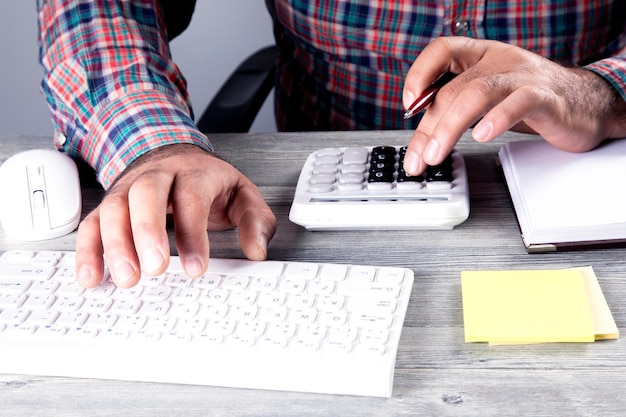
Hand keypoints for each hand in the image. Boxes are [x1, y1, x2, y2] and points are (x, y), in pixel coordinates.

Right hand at [75, 144, 276, 287]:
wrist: (175, 156)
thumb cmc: (208, 181)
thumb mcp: (242, 194)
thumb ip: (256, 220)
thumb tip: (257, 250)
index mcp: (194, 172)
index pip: (191, 198)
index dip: (192, 234)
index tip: (195, 268)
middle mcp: (158, 175)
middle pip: (145, 194)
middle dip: (147, 232)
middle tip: (154, 269)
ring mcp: (129, 187)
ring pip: (114, 208)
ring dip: (115, 244)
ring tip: (126, 279)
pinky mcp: (111, 204)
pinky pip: (93, 223)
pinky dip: (89, 250)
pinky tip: (91, 277)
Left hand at [401, 36, 625, 174]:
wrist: (586, 103)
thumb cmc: (531, 100)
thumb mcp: (488, 98)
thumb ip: (457, 107)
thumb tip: (421, 136)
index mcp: (482, 55)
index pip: (442, 50)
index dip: (420, 73)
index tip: (408, 105)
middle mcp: (500, 60)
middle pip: (453, 89)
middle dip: (429, 127)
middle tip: (418, 157)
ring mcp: (522, 76)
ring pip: (477, 94)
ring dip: (450, 127)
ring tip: (436, 153)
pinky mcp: (544, 97)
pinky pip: (518, 102)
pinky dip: (497, 119)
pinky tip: (481, 136)